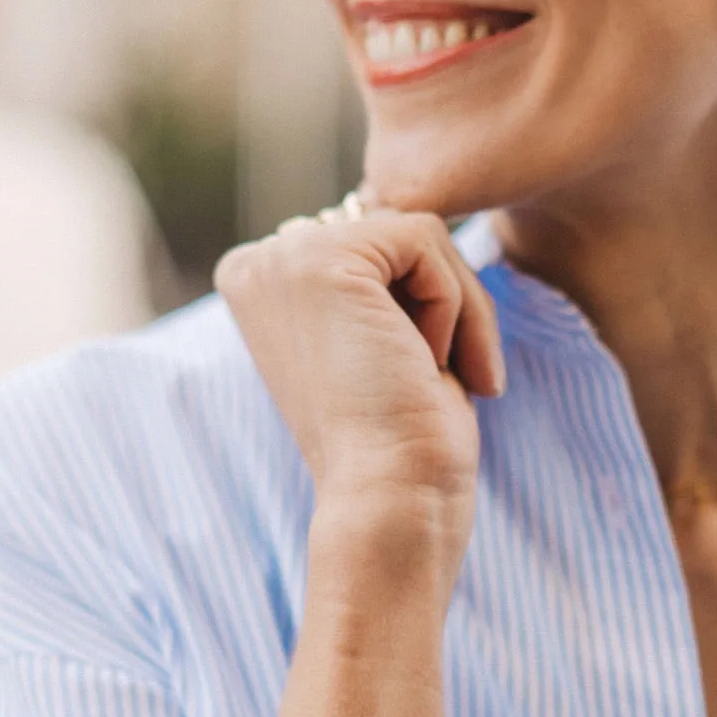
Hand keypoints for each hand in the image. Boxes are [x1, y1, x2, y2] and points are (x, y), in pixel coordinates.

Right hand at [215, 203, 503, 570]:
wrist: (389, 498)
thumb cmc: (401, 439)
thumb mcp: (383, 338)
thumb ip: (382, 273)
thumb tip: (415, 217)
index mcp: (262, 284)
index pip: (378, 246)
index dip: (419, 306)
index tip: (414, 376)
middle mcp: (258, 263)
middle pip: (398, 233)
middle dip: (444, 303)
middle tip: (436, 379)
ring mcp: (282, 257)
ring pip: (420, 233)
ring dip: (457, 309)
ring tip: (433, 374)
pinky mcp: (321, 258)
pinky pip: (428, 241)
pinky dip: (454, 305)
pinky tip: (424, 363)